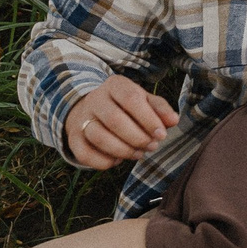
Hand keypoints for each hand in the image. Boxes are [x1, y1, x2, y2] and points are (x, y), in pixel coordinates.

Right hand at [65, 75, 179, 169]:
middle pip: (115, 120)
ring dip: (123, 151)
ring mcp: (82, 119)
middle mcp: (95, 99)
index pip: (131, 98)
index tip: (162, 134)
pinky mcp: (73, 138)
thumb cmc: (125, 107)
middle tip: (152, 146)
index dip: (148, 119)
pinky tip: (117, 160)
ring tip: (138, 154)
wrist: (90, 109)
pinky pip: (85, 154)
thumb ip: (159, 108)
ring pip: (99, 137)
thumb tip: (173, 120)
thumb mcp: (143, 100)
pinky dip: (105, 162)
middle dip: (138, 138)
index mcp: (115, 85)